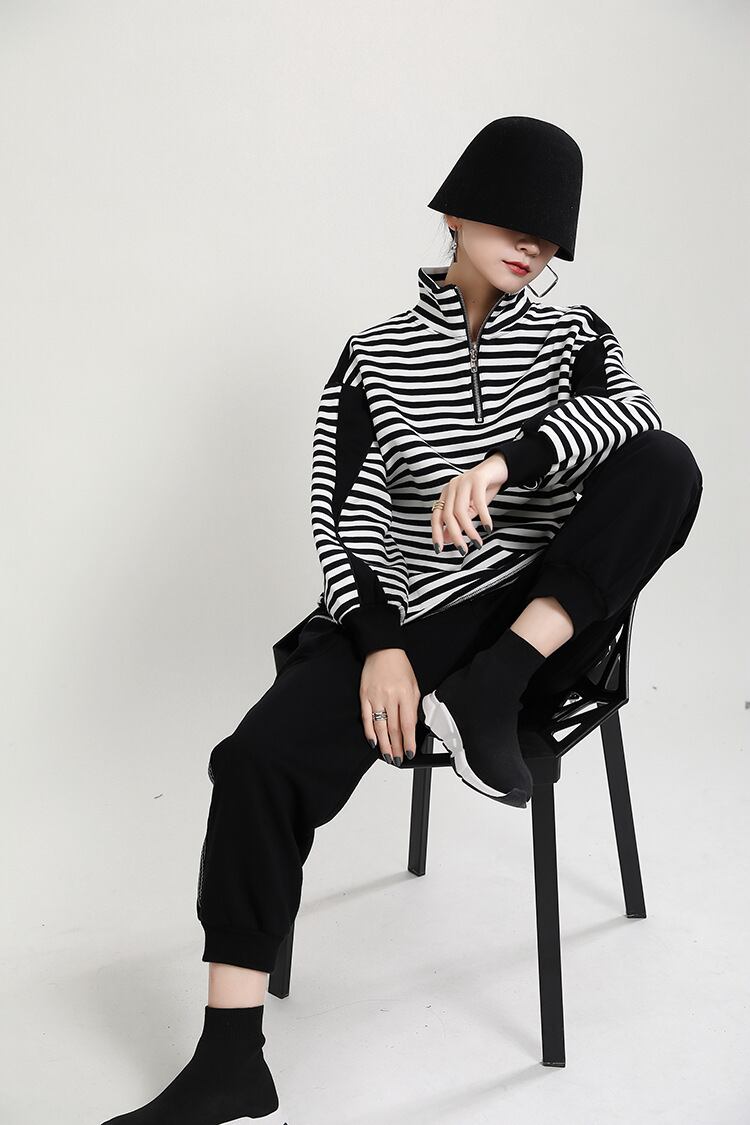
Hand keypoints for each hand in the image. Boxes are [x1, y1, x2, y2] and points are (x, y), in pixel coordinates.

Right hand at [360, 648, 420, 765]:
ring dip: (384, 744)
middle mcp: (390, 696)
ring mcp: (375, 697)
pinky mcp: (364, 696)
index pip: (407, 724)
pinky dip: (369, 732)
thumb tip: (412, 727)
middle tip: (398, 759)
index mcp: (405, 694)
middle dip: (396, 747)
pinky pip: (366, 718)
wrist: (382, 650)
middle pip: (393, 729)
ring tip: (387, 756)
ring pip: (380, 727)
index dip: (408, 742)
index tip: (410, 752)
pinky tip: (373, 742)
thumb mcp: (414, 685)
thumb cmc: (400, 667)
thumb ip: (413, 706)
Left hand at [431, 454, 508, 553]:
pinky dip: (483, 517)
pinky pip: (478, 501)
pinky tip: (487, 528)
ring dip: (469, 530)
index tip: (439, 549)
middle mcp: (452, 487)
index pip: (436, 516)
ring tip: (477, 543)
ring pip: (460, 510)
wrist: (499, 468)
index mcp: (447, 494)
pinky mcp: (477, 479)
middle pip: (447, 515)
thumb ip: (458, 522)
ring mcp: (463, 482)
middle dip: (454, 535)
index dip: (436, 533)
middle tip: (463, 550)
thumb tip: (447, 540)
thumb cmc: (484, 490)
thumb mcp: (470, 509)